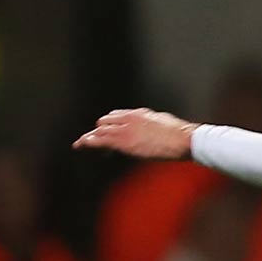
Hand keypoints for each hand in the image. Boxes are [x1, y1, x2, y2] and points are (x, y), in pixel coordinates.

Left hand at [74, 108, 198, 159]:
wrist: (182, 140)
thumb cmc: (179, 134)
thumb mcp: (163, 123)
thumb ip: (152, 122)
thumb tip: (152, 126)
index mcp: (138, 113)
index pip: (115, 116)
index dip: (110, 126)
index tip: (108, 136)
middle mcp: (128, 118)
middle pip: (104, 122)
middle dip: (99, 133)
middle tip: (98, 146)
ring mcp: (124, 129)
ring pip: (98, 131)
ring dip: (90, 139)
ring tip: (80, 145)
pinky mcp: (122, 142)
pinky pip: (98, 141)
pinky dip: (87, 143)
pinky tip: (79, 146)